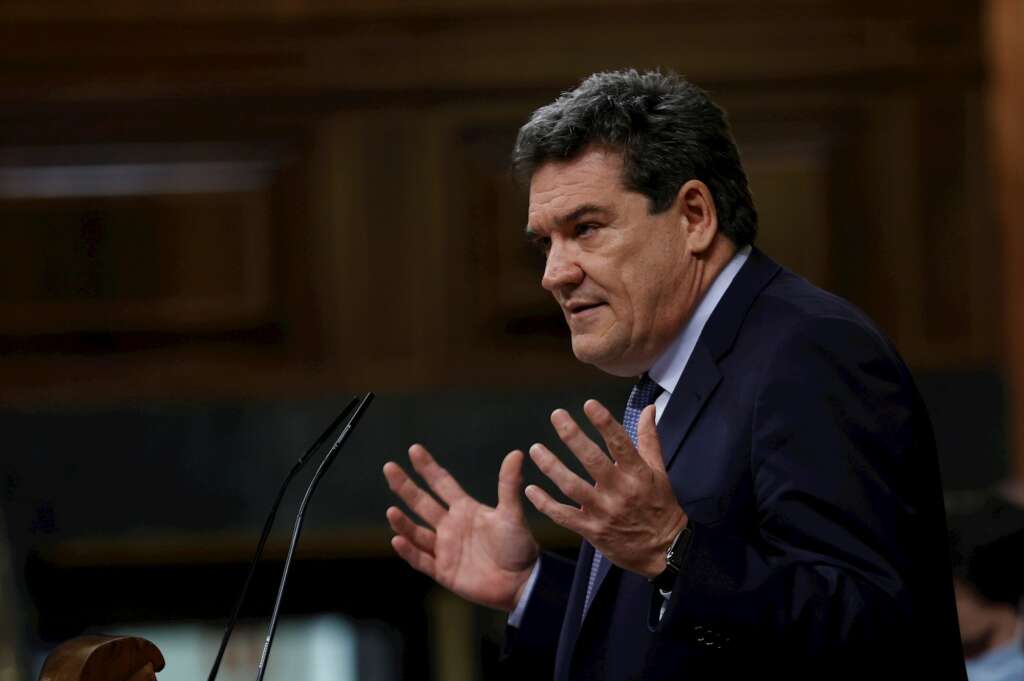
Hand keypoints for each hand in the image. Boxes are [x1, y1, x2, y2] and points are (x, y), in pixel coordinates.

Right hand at [383, 445, 538, 611]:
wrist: (523, 582)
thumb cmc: (519, 546)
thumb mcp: (512, 514)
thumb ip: (508, 485)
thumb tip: (516, 453)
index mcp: (466, 509)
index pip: (442, 483)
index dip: (428, 468)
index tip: (414, 449)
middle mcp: (451, 526)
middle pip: (422, 503)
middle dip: (405, 487)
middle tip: (389, 467)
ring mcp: (445, 549)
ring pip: (417, 532)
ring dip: (403, 522)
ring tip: (391, 511)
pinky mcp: (444, 571)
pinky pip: (421, 560)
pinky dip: (409, 551)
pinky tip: (397, 539)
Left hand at [524, 400, 686, 577]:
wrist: (663, 551)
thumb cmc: (660, 506)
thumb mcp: (659, 472)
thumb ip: (649, 439)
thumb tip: (648, 409)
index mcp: (638, 474)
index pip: (620, 443)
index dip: (604, 423)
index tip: (589, 404)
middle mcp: (620, 491)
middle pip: (592, 460)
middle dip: (572, 436)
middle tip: (557, 415)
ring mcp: (604, 511)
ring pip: (572, 486)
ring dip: (551, 466)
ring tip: (536, 449)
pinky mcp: (592, 530)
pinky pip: (563, 515)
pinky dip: (545, 503)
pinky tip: (530, 490)